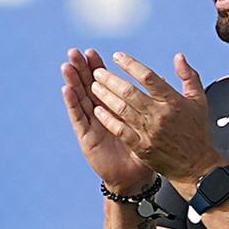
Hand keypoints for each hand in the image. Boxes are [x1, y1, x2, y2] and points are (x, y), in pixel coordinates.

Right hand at [60, 48, 154, 191]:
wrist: (135, 177)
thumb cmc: (143, 151)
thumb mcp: (149, 124)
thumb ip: (154, 101)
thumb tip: (162, 78)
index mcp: (115, 107)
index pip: (104, 82)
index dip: (97, 67)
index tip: (93, 51)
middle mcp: (100, 113)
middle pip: (88, 86)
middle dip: (82, 69)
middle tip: (75, 52)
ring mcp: (92, 124)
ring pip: (80, 98)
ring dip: (73, 81)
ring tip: (67, 65)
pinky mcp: (87, 137)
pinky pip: (78, 118)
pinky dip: (72, 103)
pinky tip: (66, 89)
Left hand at [89, 51, 222, 185]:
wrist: (196, 165)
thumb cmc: (196, 131)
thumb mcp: (199, 100)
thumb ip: (189, 76)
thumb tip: (179, 56)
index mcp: (173, 101)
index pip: (148, 77)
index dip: (130, 64)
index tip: (117, 57)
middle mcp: (160, 115)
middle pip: (130, 92)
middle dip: (110, 79)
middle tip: (98, 72)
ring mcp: (150, 131)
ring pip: (122, 109)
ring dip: (105, 96)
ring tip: (93, 87)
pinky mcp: (142, 147)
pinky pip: (120, 130)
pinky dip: (107, 119)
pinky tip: (98, 110)